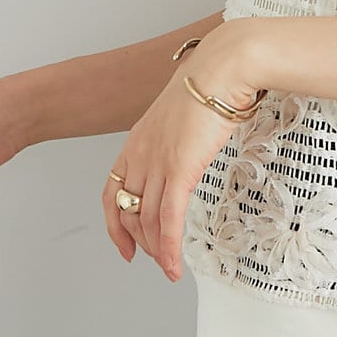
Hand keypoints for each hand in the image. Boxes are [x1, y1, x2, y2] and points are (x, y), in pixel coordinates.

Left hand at [104, 25, 261, 282]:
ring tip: (168, 268)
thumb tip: (194, 137)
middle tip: (155, 259)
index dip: (115, 222)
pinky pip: (168, 219)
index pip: (112, 190)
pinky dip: (169, 248)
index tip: (125, 244)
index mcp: (138, 139)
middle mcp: (141, 153)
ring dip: (157, 251)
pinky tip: (174, 265)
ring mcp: (158, 162)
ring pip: (147, 220)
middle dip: (139, 241)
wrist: (224, 67)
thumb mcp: (186, 110)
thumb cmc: (213, 81)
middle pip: (128, 210)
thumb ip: (182, 130)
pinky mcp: (180, 169)